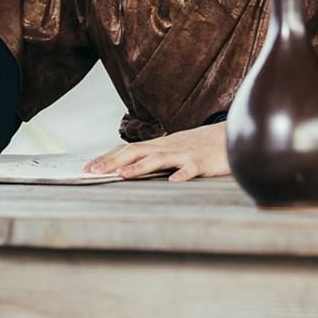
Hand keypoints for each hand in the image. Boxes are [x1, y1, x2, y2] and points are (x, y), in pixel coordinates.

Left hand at [83, 123, 229, 181]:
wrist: (230, 135)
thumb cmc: (198, 146)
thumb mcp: (173, 150)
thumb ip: (154, 157)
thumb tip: (129, 167)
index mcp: (158, 145)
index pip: (128, 149)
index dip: (107, 158)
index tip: (87, 168)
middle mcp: (167, 146)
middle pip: (135, 151)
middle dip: (112, 161)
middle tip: (93, 171)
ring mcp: (184, 153)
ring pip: (159, 159)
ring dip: (140, 167)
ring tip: (122, 175)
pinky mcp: (202, 162)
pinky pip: (191, 169)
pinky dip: (182, 174)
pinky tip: (174, 182)